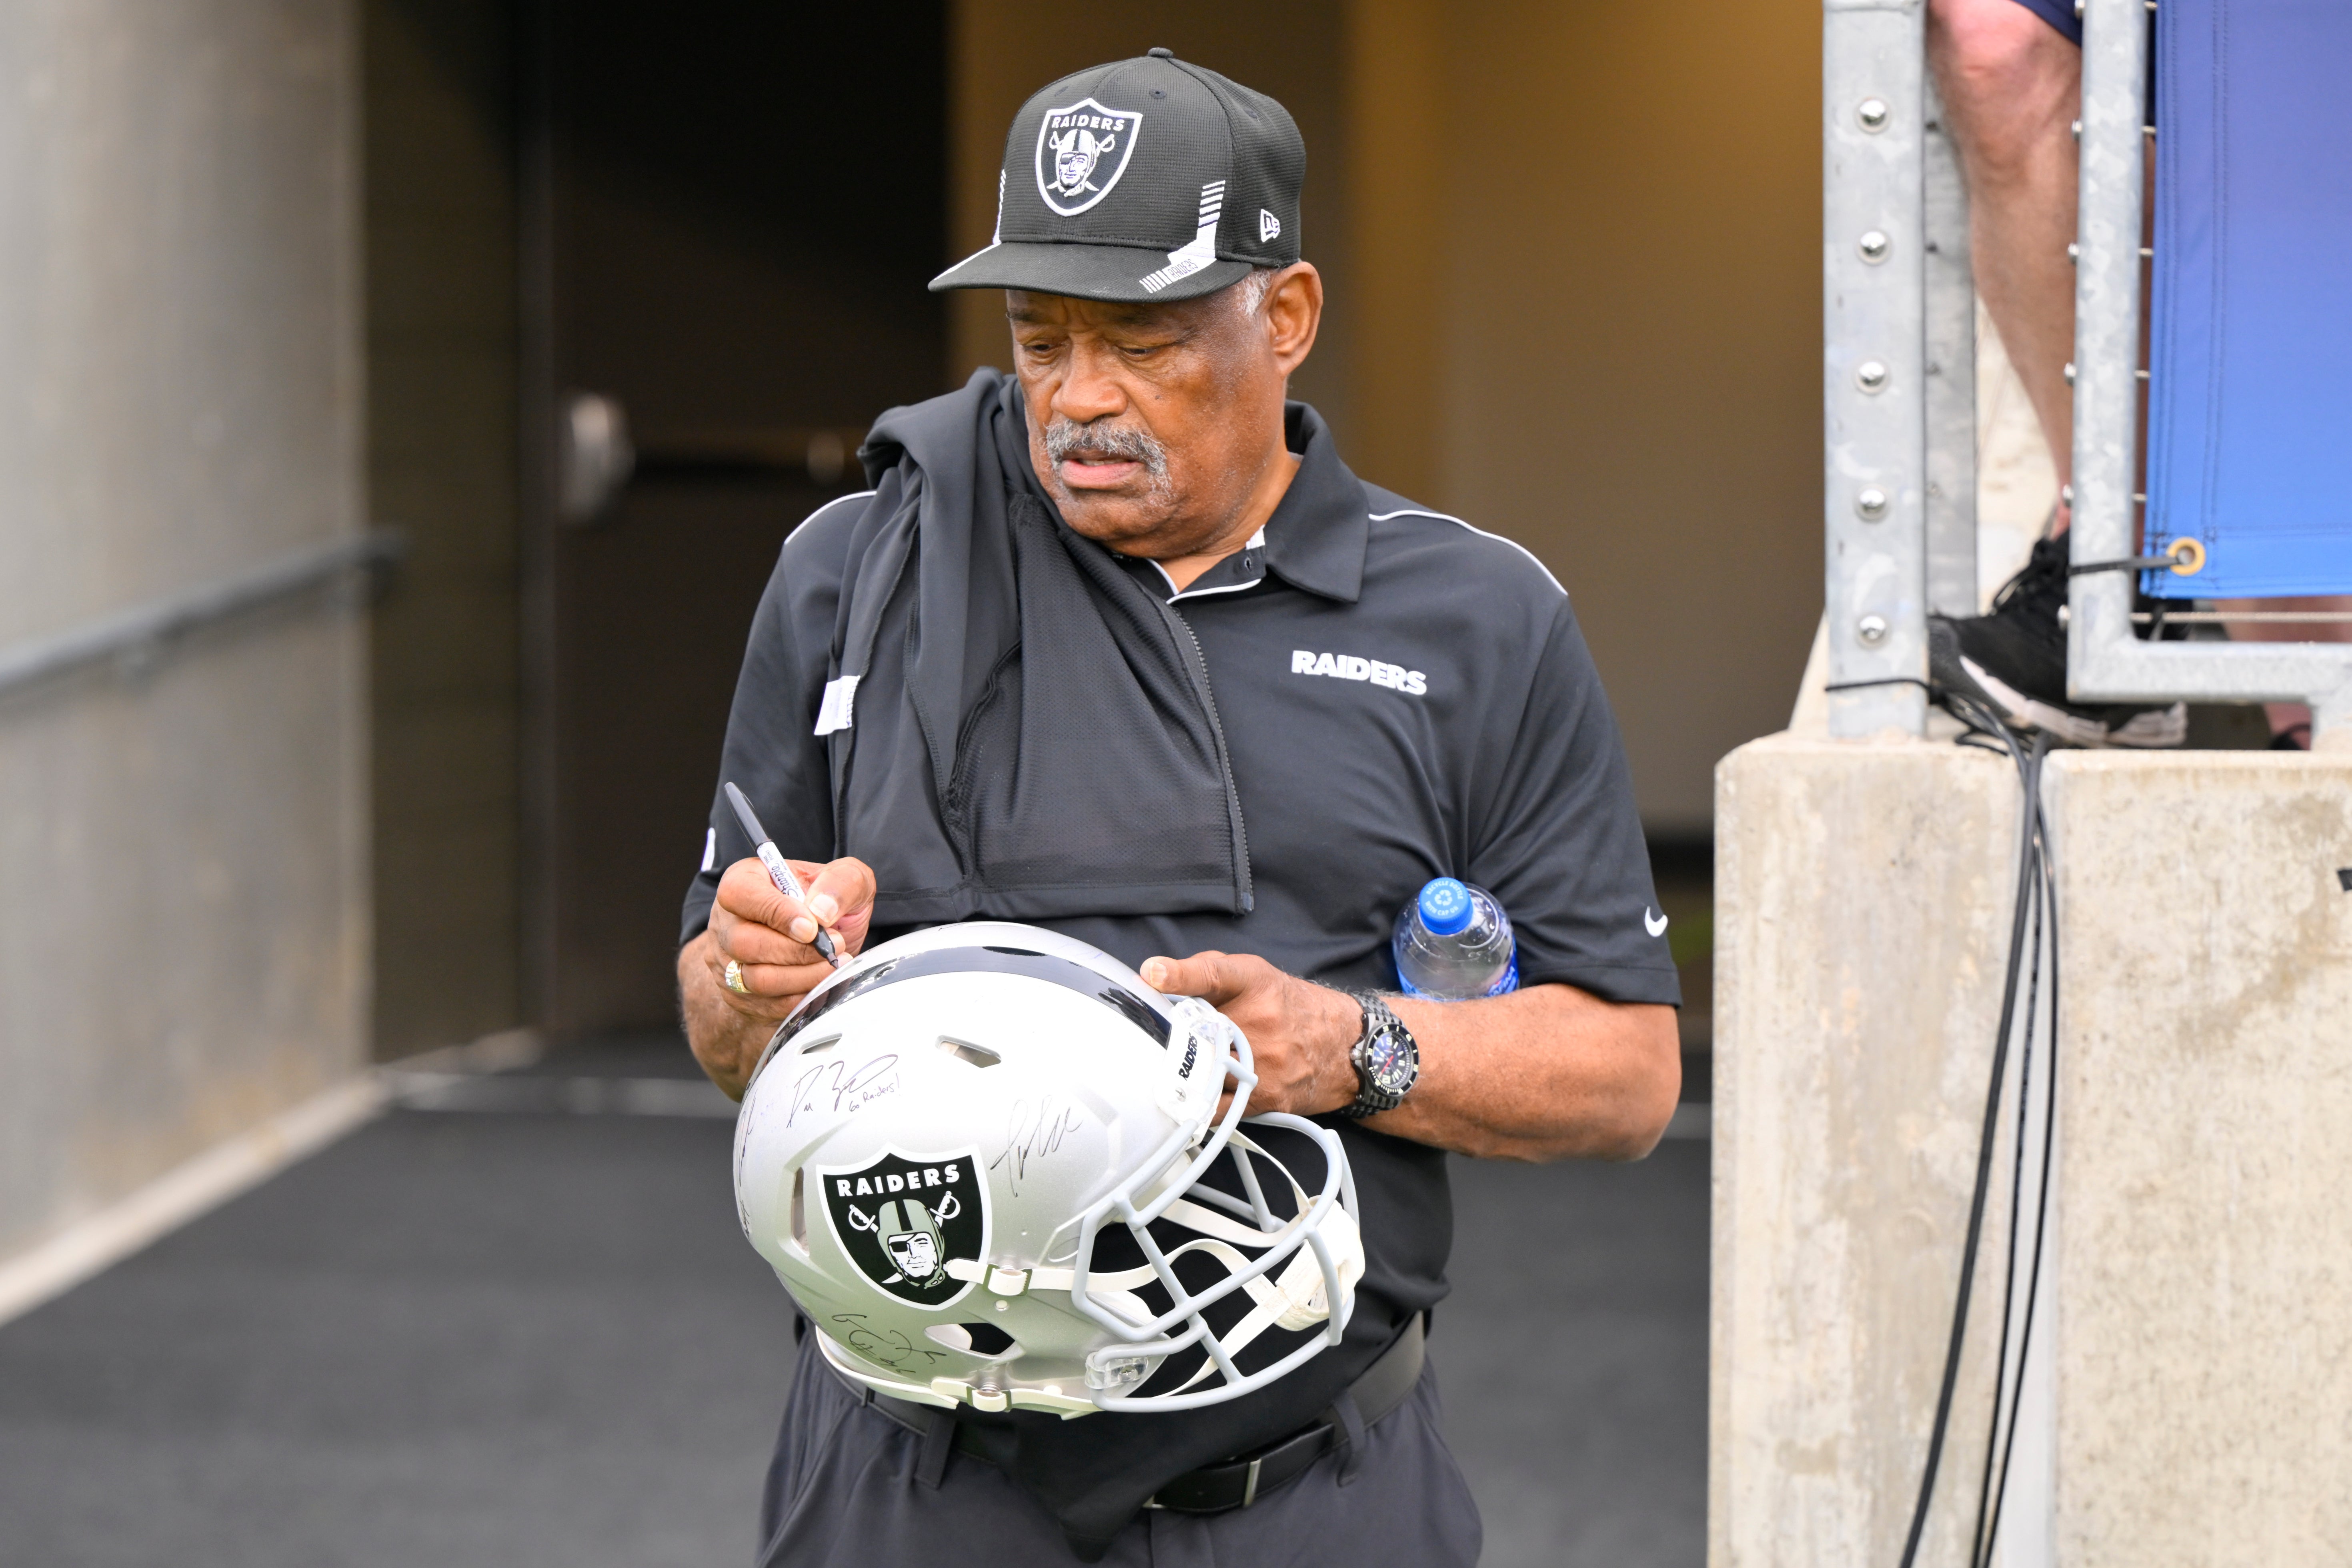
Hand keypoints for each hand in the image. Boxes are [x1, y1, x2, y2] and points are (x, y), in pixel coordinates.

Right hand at [684, 855, 874, 1097]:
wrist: (815, 946)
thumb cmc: (832, 907)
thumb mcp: (850, 882)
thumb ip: (842, 883)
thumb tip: (821, 912)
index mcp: (743, 885)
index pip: (742, 894)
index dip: (776, 911)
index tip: (810, 925)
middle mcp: (725, 925)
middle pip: (746, 945)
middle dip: (797, 952)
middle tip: (835, 948)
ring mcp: (725, 965)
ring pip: (753, 980)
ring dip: (799, 978)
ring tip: (831, 967)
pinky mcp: (737, 999)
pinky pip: (761, 1008)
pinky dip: (795, 1001)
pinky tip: (816, 988)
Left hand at [1140, 951, 1363, 1116]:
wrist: (1342, 1047)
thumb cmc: (1290, 1008)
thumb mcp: (1255, 976)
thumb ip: (1206, 973)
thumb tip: (1155, 975)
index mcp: (1254, 983)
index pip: (1214, 974)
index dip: (1180, 974)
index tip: (1153, 974)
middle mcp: (1260, 1021)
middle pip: (1196, 1033)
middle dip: (1169, 1040)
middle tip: (1154, 1043)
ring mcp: (1263, 1062)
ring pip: (1201, 1073)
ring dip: (1180, 1073)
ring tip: (1169, 1071)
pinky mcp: (1264, 1097)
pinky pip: (1214, 1107)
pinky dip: (1195, 1105)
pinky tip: (1187, 1098)